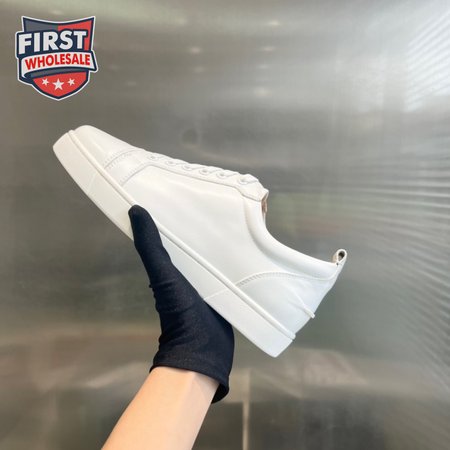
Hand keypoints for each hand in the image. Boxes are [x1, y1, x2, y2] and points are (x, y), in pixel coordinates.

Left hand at [128, 205, 233, 401]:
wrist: (204, 348)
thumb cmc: (180, 310)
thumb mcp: (163, 275)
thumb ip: (150, 247)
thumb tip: (134, 210)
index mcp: (172, 263)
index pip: (174, 231)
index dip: (177, 212)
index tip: (188, 189)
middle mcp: (189, 268)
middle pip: (197, 240)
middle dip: (205, 222)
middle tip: (221, 198)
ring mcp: (209, 279)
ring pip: (215, 251)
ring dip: (223, 237)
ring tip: (238, 214)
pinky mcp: (227, 287)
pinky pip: (230, 265)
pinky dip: (236, 254)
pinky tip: (247, 242)